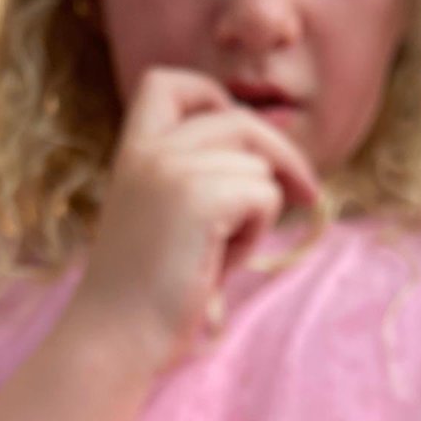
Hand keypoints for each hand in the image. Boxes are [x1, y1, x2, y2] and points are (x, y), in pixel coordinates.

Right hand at [77, 66, 318, 363]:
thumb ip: (198, 178)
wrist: (114, 338)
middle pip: (240, 121)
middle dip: (280, 158)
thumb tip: (276, 162)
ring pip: (259, 166)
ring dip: (257, 213)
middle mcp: (149, 151)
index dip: (213, 99)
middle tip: (306, 194)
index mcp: (132, 153)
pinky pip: (264, 195)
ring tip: (217, 253)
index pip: (168, 82)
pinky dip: (256, 233)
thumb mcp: (163, 218)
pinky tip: (219, 263)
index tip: (240, 139)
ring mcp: (172, 170)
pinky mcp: (200, 198)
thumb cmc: (144, 294)